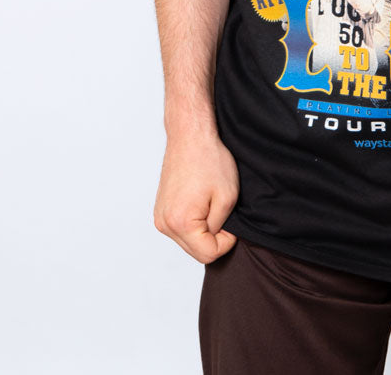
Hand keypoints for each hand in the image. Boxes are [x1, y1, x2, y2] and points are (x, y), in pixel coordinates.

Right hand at [153, 129, 239, 263]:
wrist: (190, 136)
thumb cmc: (209, 160)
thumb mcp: (227, 197)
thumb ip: (221, 227)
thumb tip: (215, 238)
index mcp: (181, 223)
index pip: (209, 254)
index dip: (227, 241)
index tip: (231, 220)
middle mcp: (165, 224)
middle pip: (196, 251)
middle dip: (214, 237)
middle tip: (222, 211)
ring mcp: (160, 217)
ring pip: (188, 241)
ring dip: (203, 230)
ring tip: (210, 203)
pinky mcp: (160, 211)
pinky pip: (180, 229)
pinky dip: (193, 223)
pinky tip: (199, 202)